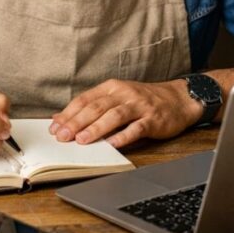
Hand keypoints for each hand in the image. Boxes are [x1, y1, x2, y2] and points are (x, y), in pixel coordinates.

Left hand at [49, 79, 201, 147]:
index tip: (55, 128)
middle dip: (77, 122)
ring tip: (82, 140)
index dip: (68, 113)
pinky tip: (112, 144)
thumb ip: (92, 106)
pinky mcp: (152, 119)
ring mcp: (139, 106)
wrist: (178, 98)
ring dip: (96, 128)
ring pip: (114, 116)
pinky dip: (123, 136)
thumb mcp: (117, 97)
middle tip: (63, 136)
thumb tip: (61, 117)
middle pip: (96, 107)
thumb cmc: (144, 100)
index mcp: (112, 87)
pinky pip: (136, 128)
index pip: (85, 99)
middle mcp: (124, 94)